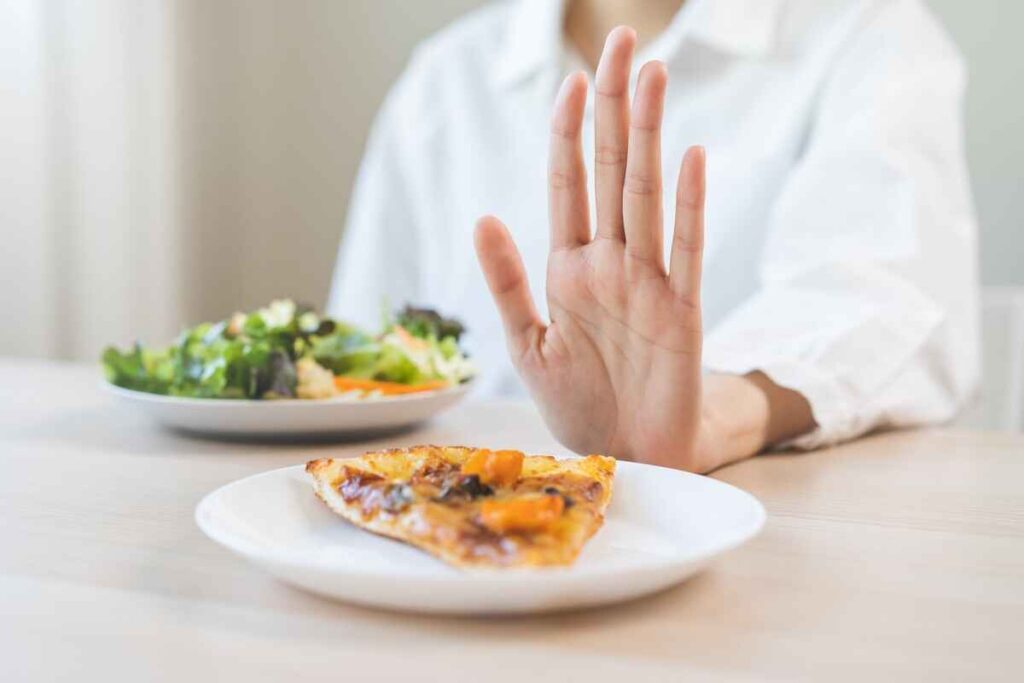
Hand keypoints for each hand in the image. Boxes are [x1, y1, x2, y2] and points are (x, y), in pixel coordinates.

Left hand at [475, 28, 810, 470]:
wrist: (624, 455)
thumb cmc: (579, 402)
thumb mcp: (527, 345)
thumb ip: (506, 282)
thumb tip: (481, 215)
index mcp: (568, 269)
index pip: (567, 185)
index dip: (568, 134)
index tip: (572, 81)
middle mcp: (610, 263)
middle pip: (612, 172)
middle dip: (614, 108)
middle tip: (623, 42)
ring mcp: (649, 282)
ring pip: (648, 196)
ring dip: (649, 136)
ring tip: (652, 76)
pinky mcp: (683, 312)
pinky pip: (686, 250)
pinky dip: (689, 205)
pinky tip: (688, 156)